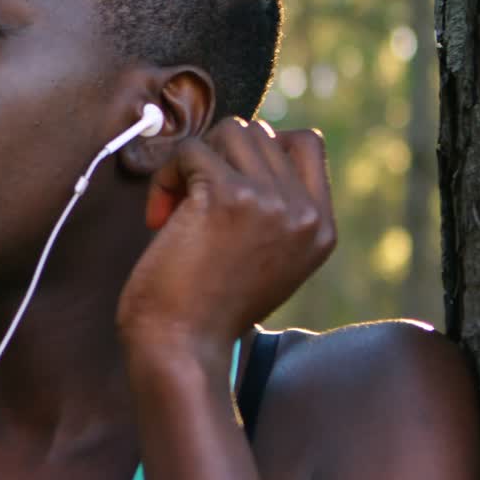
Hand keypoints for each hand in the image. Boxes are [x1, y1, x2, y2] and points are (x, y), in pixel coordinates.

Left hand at [117, 118, 335, 380]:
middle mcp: (304, 211)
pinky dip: (165, 176)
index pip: (305, 143)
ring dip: (191, 162)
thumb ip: (273, 209)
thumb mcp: (267, 260)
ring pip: (228, 131)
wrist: (181, 349)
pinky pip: (191, 149)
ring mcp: (271, 200)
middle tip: (190, 205)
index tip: (222, 188)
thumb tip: (245, 145)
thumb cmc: (206, 308)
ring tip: (175, 209)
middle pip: (258, 132)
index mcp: (321, 227)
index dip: (256, 150)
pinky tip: (158, 217)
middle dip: (216, 158)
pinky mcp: (228, 196)